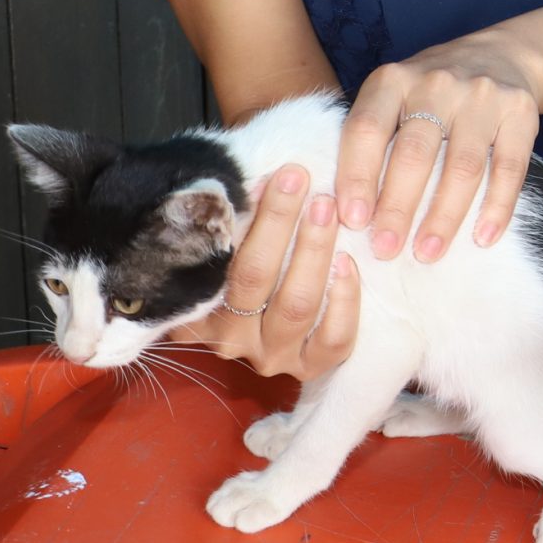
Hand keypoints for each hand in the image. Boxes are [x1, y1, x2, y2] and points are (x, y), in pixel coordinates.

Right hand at [170, 165, 361, 378]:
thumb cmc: (249, 252)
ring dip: (314, 251)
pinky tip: (348, 263)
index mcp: (194, 307)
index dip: (250, 216)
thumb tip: (260, 178)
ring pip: (296, 305)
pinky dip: (344, 299)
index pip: (217, 262)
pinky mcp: (309, 367)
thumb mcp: (231, 235)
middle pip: (254, 278)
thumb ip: (236, 216)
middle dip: (281, 223)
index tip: (276, 175)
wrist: (274, 298)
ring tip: (326, 208)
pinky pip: (333, 339)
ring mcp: (270, 356)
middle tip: (301, 181)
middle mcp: (228, 338)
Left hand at [338, 33, 542, 261]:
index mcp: (392, 80)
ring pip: (464, 166)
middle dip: (398, 207)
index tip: (353, 222)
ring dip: (444, 216)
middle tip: (386, 249)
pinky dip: (497, 207)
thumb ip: (370, 141)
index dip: (357, 177)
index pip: (367, 129)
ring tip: (428, 253)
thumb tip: (339, 212)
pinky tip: (484, 238)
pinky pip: (510, 167)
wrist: (501, 55)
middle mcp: (436, 82)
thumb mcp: (393, 99)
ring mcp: (483, 95)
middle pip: (415, 152)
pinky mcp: (521, 111)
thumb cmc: (430, 94)